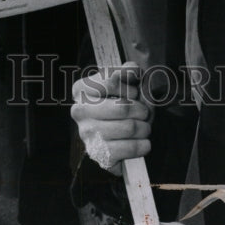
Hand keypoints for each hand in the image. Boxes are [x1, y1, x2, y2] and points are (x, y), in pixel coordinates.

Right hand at [70, 61, 150, 175]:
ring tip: (145, 127)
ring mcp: (86, 133)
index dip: (131, 86)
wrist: (121, 133)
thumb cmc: (124, 101)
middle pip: (122, 108)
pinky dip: (142, 145)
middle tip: (144, 112)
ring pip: (128, 128)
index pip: (111, 81)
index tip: (135, 91)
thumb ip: (130, 71)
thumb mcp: (128, 81)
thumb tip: (132, 70)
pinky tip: (144, 142)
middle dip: (142, 110)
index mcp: (81, 88)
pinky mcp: (97, 154)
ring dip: (144, 127)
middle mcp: (79, 110)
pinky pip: (128, 149)